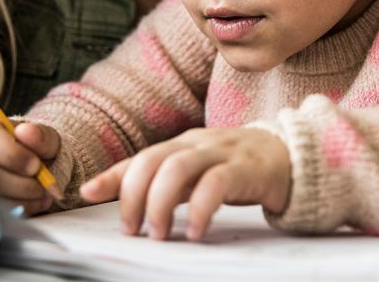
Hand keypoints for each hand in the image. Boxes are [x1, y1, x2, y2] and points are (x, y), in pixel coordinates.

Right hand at [0, 116, 61, 214]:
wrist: (34, 171)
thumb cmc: (37, 151)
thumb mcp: (46, 140)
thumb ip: (41, 135)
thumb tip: (26, 132)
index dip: (12, 155)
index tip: (36, 166)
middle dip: (17, 184)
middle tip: (41, 187)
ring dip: (19, 200)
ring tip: (42, 196)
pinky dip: (16, 211)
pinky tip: (34, 204)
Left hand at [79, 127, 290, 240]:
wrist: (292, 156)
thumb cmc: (237, 168)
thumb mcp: (196, 173)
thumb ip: (161, 184)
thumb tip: (115, 200)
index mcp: (181, 144)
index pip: (139, 157)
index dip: (112, 175)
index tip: (86, 193)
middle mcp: (196, 143)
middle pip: (152, 159)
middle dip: (134, 194)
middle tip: (132, 228)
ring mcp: (221, 152)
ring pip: (178, 167)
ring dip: (161, 203)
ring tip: (159, 233)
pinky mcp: (245, 167)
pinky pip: (216, 183)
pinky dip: (201, 208)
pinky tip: (197, 230)